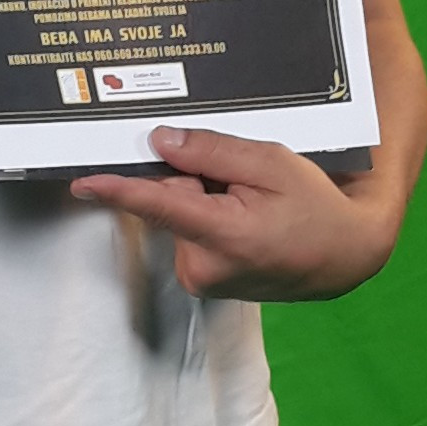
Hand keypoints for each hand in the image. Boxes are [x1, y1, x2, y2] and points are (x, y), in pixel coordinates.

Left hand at [69, 126, 405, 300]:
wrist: (343, 256)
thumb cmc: (313, 207)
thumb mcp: (270, 164)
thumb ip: (212, 152)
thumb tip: (161, 143)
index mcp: (222, 235)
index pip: (158, 206)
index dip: (118, 191)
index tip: (84, 183)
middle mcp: (203, 265)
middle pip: (171, 201)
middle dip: (194, 180)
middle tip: (241, 180)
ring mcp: (202, 278)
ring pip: (181, 217)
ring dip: (204, 199)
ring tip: (251, 203)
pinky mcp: (204, 282)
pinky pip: (190, 234)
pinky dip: (209, 218)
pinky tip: (245, 219)